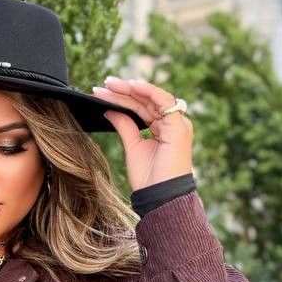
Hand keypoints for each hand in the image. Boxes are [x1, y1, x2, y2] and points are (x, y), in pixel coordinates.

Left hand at [92, 76, 193, 191]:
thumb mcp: (132, 147)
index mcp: (164, 129)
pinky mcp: (178, 126)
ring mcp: (177, 124)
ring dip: (130, 89)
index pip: (142, 107)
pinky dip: (148, 91)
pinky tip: (131, 86)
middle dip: (123, 91)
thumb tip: (110, 110)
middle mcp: (172, 124)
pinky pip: (164, 101)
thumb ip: (125, 126)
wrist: (159, 197)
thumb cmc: (148, 178)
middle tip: (102, 84)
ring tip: (110, 84)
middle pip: (145, 100)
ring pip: (152, 98)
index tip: (102, 92)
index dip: (123, 98)